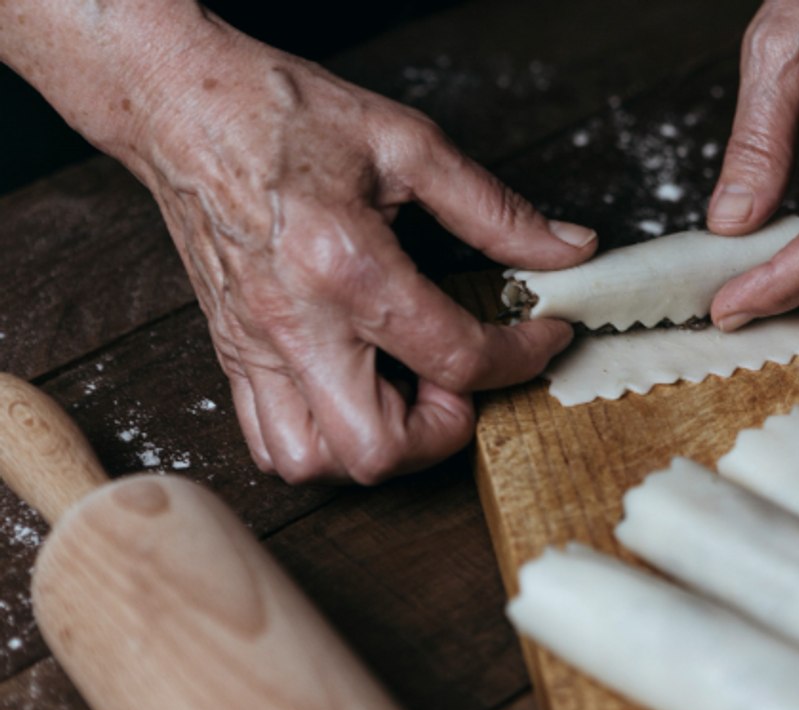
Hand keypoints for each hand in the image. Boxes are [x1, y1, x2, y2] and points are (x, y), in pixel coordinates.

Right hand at [118, 21, 596, 483]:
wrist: (181, 105)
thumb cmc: (282, 113)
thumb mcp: (406, 143)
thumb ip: (494, 209)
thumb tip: (566, 249)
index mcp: (346, 265)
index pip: (455, 357)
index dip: (522, 357)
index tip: (542, 334)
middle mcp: (295, 323)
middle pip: (377, 450)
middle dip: (442, 431)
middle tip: (459, 374)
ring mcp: (254, 349)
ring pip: (313, 463)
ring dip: (379, 444)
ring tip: (406, 387)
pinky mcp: (231, 355)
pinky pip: (269, 443)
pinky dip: (324, 441)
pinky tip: (357, 390)